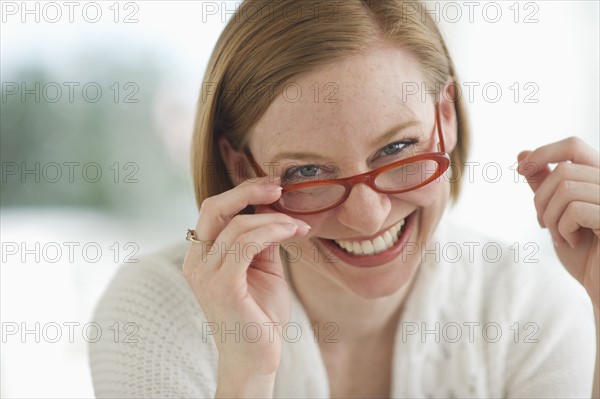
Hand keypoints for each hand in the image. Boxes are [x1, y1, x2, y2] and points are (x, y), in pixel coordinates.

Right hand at [182, 176, 310, 378]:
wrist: (257, 357)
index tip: (274, 186)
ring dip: (273, 218)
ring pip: (236, 225)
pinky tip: (292, 232)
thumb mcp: (263, 267)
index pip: (214, 209)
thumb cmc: (260, 314)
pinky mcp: (221, 286)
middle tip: (279, 187)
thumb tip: (272, 207)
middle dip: (249, 191)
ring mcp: (205, 274)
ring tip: (297, 225)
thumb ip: (262, 239)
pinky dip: (271, 231)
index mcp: (201, 255)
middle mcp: (196, 262)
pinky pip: (244, 244)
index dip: (243, 191)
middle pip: (214, 206)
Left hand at [517, 136, 598, 307]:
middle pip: (563, 169)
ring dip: (551, 216)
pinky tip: (571, 242)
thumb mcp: (557, 214)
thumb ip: (545, 185)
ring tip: (560, 236)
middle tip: (542, 224)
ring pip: (566, 187)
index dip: (543, 153)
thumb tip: (522, 154)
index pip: (574, 146)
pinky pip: (575, 208)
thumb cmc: (584, 253)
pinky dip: (563, 227)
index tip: (521, 169)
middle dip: (541, 198)